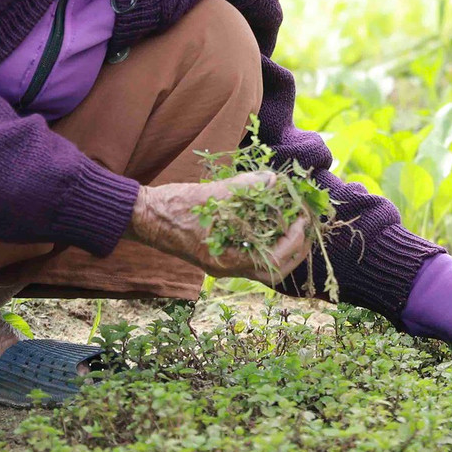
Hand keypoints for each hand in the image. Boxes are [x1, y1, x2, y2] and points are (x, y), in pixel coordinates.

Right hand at [126, 172, 311, 284]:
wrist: (145, 216)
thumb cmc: (175, 206)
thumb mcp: (212, 194)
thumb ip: (244, 188)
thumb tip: (273, 180)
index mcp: (227, 262)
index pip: (275, 261)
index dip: (295, 240)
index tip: (302, 216)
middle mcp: (228, 269)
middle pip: (275, 271)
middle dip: (297, 248)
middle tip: (306, 223)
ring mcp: (223, 264)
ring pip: (265, 265)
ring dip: (285, 246)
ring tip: (294, 221)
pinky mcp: (219, 254)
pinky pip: (253, 256)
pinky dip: (268, 242)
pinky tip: (271, 221)